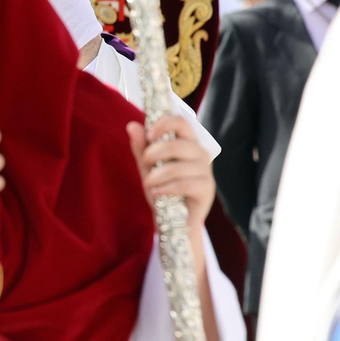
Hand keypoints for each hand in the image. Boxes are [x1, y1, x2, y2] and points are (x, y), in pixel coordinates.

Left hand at [128, 114, 215, 230]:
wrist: (173, 218)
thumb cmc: (162, 187)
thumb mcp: (148, 166)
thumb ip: (141, 147)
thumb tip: (132, 125)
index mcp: (187, 142)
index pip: (182, 122)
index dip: (164, 124)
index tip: (149, 135)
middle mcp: (200, 153)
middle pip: (177, 144)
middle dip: (153, 154)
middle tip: (145, 165)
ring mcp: (206, 171)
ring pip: (177, 167)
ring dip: (156, 176)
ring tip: (149, 183)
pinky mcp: (206, 189)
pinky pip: (184, 185)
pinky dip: (165, 189)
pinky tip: (157, 193)